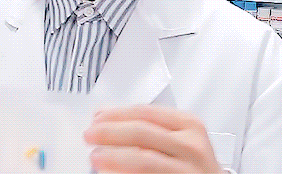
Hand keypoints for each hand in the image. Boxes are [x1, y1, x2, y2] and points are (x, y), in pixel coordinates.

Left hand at [83, 105, 224, 172]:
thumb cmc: (191, 163)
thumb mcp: (178, 138)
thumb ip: (148, 127)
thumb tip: (104, 119)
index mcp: (189, 124)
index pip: (146, 113)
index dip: (116, 114)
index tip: (97, 118)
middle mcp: (191, 145)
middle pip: (141, 133)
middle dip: (110, 133)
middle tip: (90, 136)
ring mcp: (188, 169)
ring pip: (144, 159)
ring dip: (114, 157)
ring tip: (95, 157)